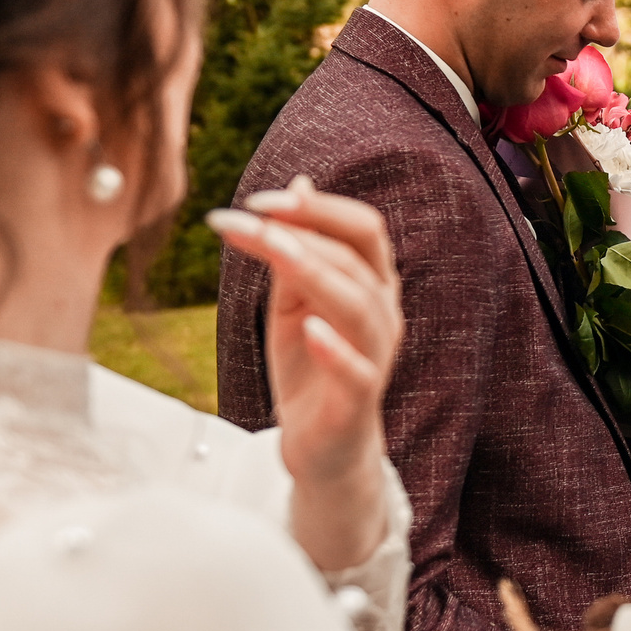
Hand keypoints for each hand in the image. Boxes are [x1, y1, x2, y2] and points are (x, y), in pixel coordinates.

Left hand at [209, 177, 400, 570]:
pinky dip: (335, 347)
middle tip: (247, 216)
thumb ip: (294, 250)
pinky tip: (310, 327)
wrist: (319, 447)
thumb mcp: (292, 301)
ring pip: (360, 304)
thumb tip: (297, 184)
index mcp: (371, 283)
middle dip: (306, 228)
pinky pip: (358, 370)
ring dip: (316, 272)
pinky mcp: (359, 400)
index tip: (256, 199)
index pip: (360, 228)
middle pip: (360, 255)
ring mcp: (375, 356)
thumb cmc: (309, 368)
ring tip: (275, 250)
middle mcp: (383, 313)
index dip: (315, 207)